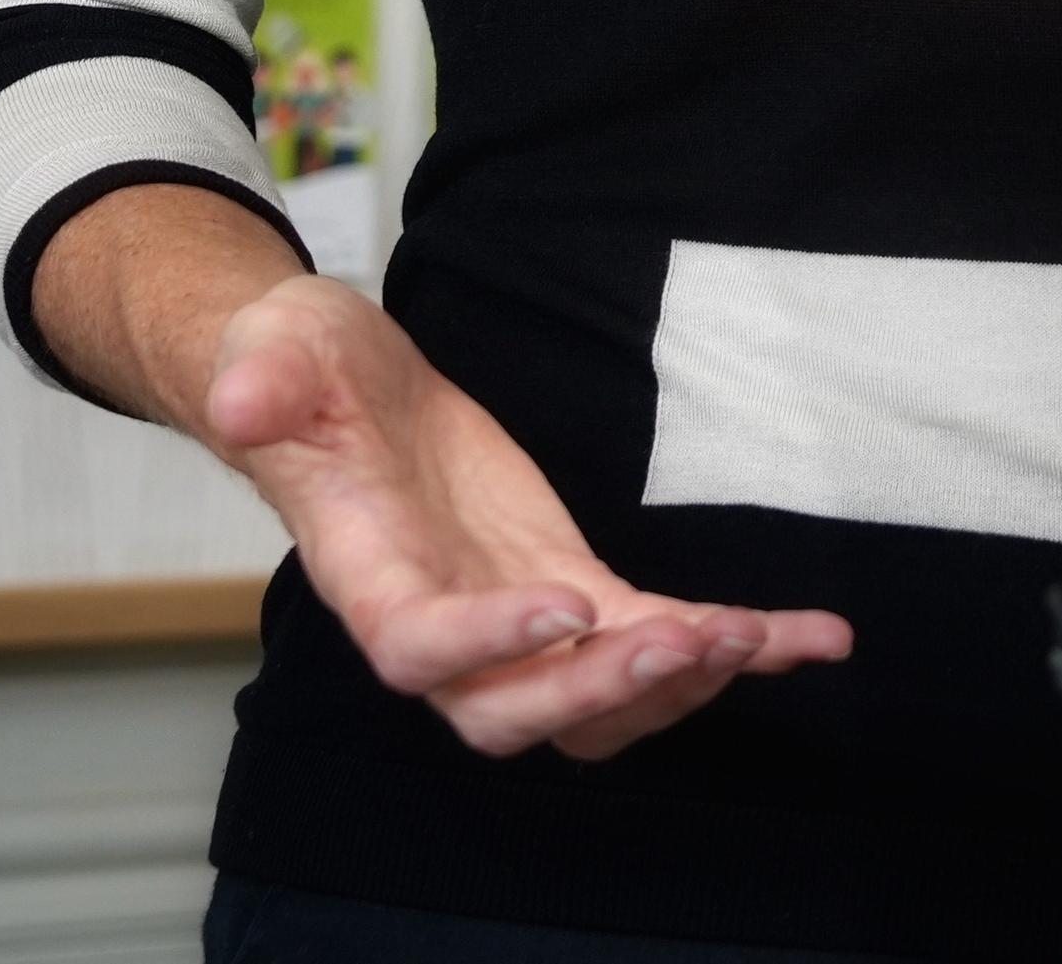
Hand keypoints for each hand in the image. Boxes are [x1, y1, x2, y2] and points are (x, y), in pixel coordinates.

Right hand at [191, 267, 850, 759]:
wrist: (342, 389)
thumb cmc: (302, 372)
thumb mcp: (277, 350)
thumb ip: (263, 381)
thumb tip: (245, 399)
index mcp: (367, 575)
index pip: (416, 647)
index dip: (487, 643)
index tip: (566, 603)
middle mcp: (442, 625)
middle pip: (516, 711)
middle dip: (605, 688)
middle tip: (692, 639)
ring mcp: (514, 619)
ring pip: (596, 705)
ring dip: (682, 683)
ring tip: (765, 639)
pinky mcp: (572, 591)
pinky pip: (654, 641)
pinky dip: (736, 648)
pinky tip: (815, 636)